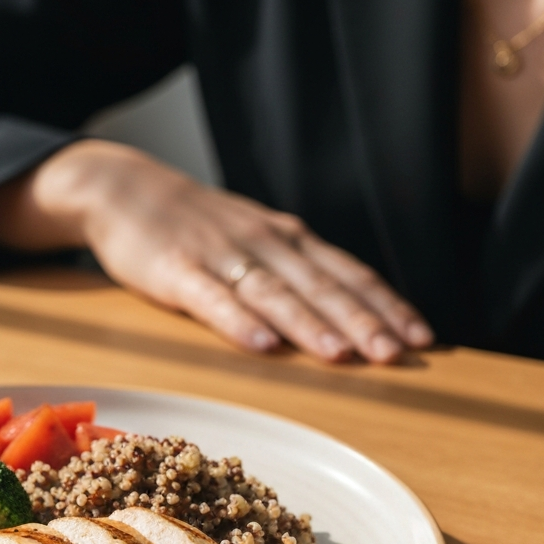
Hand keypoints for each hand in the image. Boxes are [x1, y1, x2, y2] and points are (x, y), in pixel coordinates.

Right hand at [0, 140, 433, 362]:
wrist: (123, 188)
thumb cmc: (192, 224)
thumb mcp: (252, 236)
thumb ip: (290, 268)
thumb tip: (340, 310)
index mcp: (284, 237)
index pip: (346, 272)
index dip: (385, 304)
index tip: (420, 336)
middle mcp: (262, 242)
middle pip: (320, 285)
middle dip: (363, 320)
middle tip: (398, 354)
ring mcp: (220, 255)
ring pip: (274, 293)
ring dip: (311, 325)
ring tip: (343, 355)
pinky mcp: (176, 270)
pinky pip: (211, 298)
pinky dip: (238, 321)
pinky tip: (262, 346)